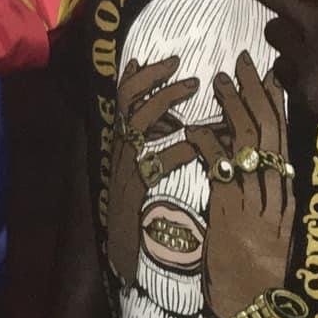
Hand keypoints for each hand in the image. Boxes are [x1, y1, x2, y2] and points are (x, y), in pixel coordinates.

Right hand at [106, 54, 198, 284]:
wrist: (124, 257)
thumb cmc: (141, 215)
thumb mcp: (144, 173)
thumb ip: (156, 147)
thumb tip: (181, 123)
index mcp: (123, 144)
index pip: (124, 97)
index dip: (145, 75)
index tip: (171, 60)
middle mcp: (119, 150)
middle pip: (130, 102)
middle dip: (157, 82)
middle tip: (189, 74)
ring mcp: (125, 168)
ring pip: (140, 124)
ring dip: (167, 103)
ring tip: (195, 95)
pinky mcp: (134, 191)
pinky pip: (155, 162)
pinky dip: (178, 150)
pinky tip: (198, 146)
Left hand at [183, 53, 293, 317]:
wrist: (252, 306)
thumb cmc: (255, 268)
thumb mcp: (271, 225)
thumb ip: (267, 193)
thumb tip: (256, 156)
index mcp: (286, 192)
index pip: (286, 137)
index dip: (276, 102)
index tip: (268, 72)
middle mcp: (276, 193)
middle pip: (270, 132)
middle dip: (255, 93)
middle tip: (241, 62)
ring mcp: (255, 203)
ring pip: (250, 145)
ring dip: (233, 109)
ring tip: (219, 81)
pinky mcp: (231, 216)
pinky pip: (222, 173)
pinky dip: (210, 147)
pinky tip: (197, 131)